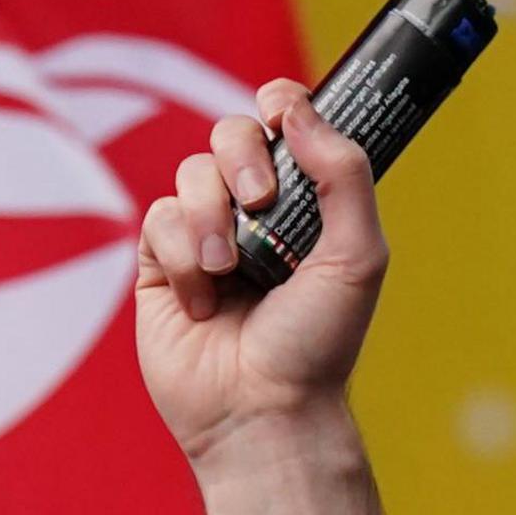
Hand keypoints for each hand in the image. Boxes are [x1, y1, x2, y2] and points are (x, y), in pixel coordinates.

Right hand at [132, 80, 397, 514]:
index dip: (279, 104)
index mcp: (306, 206)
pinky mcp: (159, 267)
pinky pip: (157, 220)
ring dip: (212, 218)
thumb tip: (298, 108)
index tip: (279, 107)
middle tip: (262, 200)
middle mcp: (254, 216)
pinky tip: (204, 300)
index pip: (285, 128)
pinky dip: (183, 254)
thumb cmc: (318, 343)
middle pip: (229, 133)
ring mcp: (204, 238)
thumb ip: (344, 174)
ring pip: (190, 175)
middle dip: (241, 154)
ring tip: (232, 272)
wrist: (265, 410)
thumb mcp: (358, 256)